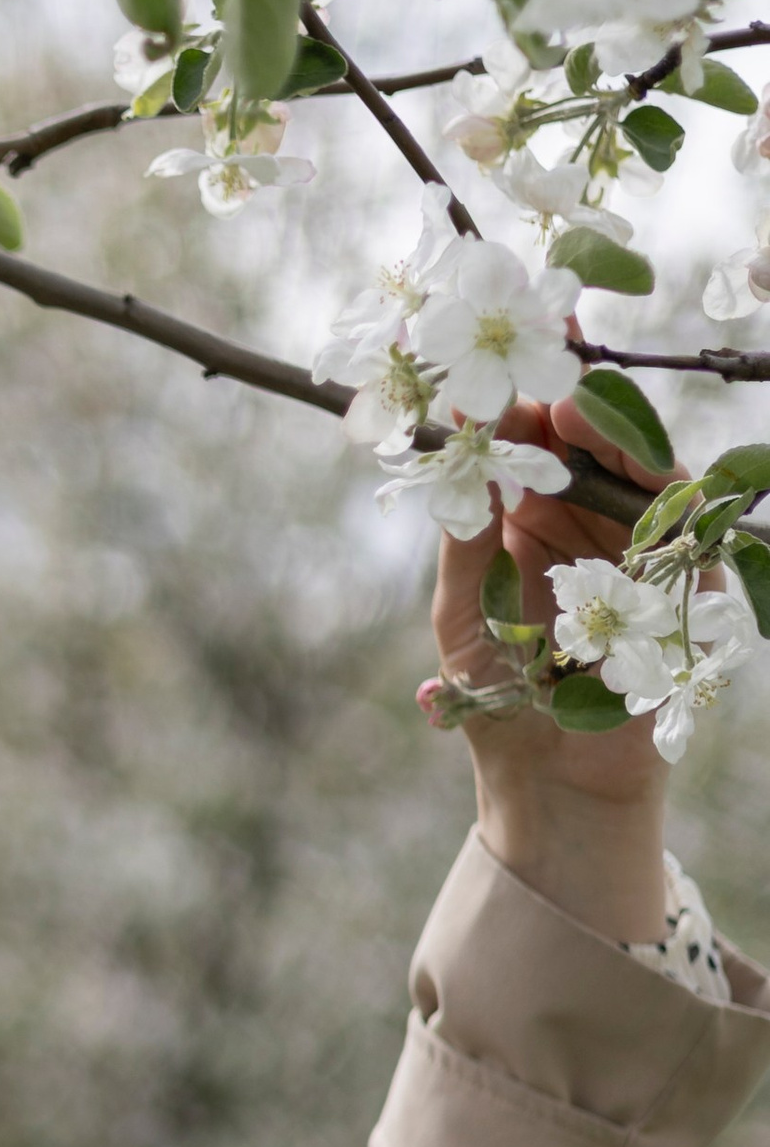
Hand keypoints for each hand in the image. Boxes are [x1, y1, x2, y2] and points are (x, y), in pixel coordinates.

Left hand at [432, 392, 669, 946]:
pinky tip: (627, 462)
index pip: (529, 440)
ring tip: (571, 406)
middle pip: (589, 439)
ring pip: (639, 465)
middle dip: (569, 394)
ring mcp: (637, 547)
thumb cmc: (499, 703)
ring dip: (610, 428)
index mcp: (526, 521)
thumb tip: (462, 457)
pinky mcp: (682, 579)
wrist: (553, 782)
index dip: (517, 395)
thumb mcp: (461, 612)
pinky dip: (660, 483)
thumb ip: (463, 538)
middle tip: (542, 368)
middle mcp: (583, 524)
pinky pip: (684, 517)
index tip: (490, 364)